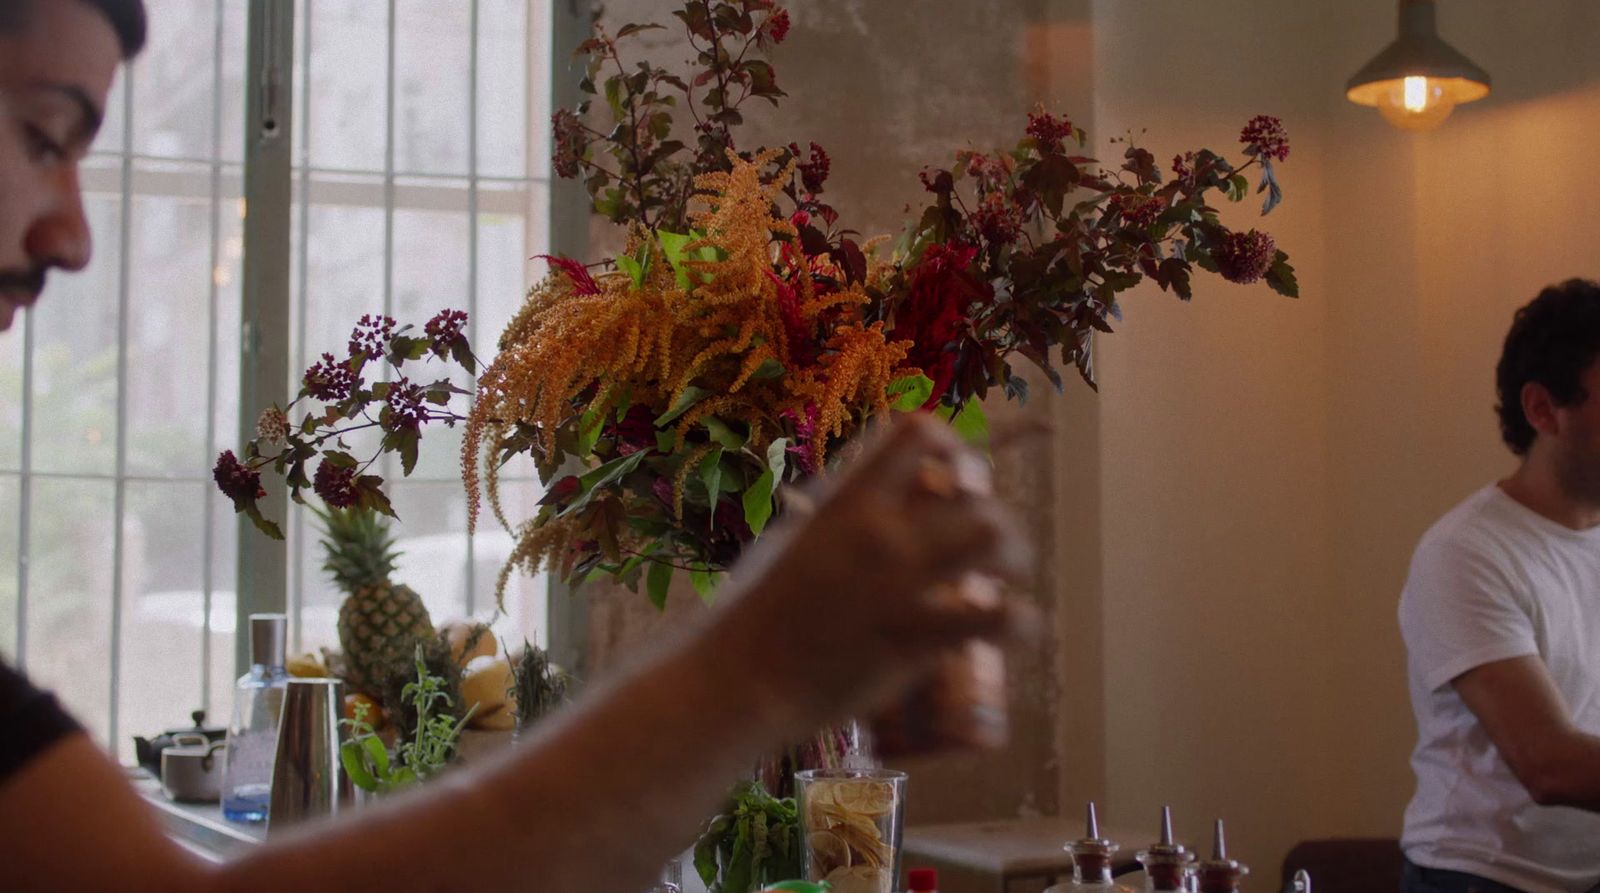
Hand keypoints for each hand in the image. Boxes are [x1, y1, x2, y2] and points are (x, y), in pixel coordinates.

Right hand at [705, 412, 1034, 737]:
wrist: (741, 677)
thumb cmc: (756, 609)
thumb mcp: (792, 536)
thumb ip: (837, 510)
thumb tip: (866, 487)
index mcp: (848, 501)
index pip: (919, 433)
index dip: (951, 446)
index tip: (952, 476)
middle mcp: (880, 533)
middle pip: (975, 493)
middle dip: (993, 514)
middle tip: (986, 544)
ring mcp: (900, 586)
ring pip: (994, 539)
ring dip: (1014, 553)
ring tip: (1007, 573)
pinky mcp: (915, 640)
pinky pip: (997, 619)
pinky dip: (1019, 620)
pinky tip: (1015, 623)